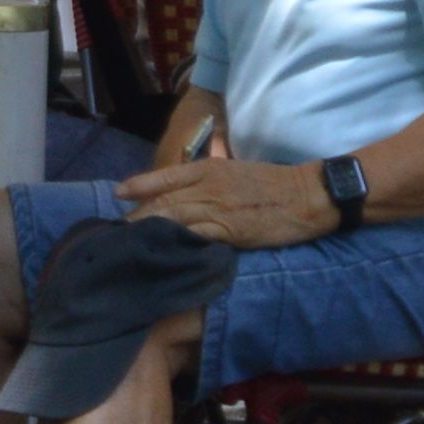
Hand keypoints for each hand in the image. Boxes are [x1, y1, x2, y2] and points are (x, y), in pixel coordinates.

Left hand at [120, 154, 338, 246]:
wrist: (307, 195)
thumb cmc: (274, 184)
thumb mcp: (237, 172)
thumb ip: (211, 178)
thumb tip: (189, 189)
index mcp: (209, 169)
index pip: (165, 177)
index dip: (140, 185)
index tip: (118, 194)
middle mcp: (208, 186)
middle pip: (162, 201)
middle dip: (137, 216)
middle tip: (117, 231)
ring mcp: (217, 208)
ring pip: (173, 219)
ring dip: (149, 232)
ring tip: (129, 245)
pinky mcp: (229, 230)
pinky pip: (195, 238)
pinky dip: (176, 245)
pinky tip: (162, 254)